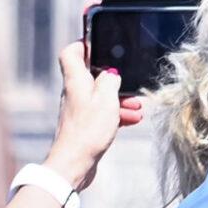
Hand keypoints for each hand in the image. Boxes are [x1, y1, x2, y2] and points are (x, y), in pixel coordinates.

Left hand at [48, 41, 142, 187]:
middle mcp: (74, 92)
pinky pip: (103, 112)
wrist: (74, 164)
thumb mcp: (106, 99)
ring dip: (119, 98)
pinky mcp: (85, 124)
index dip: (83, 44)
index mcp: (75, 81)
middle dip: (113, 76)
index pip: (71, 53)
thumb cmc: (87, 131)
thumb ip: (110, 80)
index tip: (99, 43)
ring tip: (137, 106)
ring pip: (100, 95)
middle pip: (91, 74)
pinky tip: (132, 119)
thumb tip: (111, 73)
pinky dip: (117, 113)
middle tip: (128, 80)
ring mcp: (79, 109)